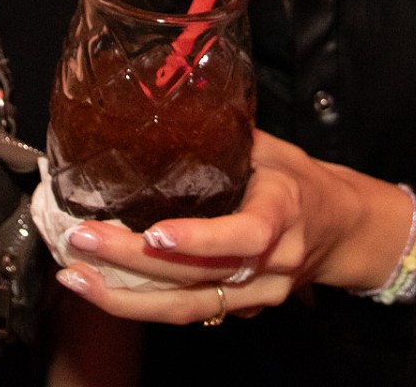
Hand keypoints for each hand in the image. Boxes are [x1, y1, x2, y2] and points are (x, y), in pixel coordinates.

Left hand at [52, 132, 413, 324]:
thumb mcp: (271, 149)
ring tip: (74, 276)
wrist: (341, 230)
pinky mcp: (239, 311)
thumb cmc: (300, 181)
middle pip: (198, 279)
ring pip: (187, 309)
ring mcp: (255, 296)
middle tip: (81, 242)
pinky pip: (188, 312)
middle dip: (131, 266)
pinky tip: (100, 286)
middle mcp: (269, 265)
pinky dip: (140, 303)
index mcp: (282, 214)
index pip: (245, 237)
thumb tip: (166, 102)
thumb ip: (223, 136)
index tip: (156, 234)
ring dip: (123, 298)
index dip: (200, 241)